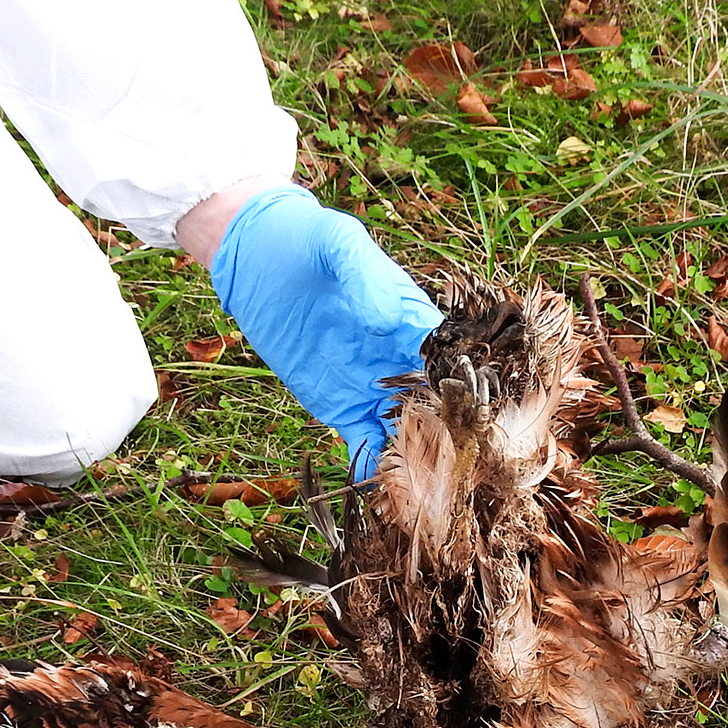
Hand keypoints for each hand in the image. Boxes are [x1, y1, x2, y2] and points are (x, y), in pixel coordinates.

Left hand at [207, 184, 442, 479]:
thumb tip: (386, 322)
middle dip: (446, 434)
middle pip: (435, 405)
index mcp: (411, 320)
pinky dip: (374, 466)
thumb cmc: (306, 239)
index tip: (471, 411)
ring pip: (404, 430)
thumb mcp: (336, 241)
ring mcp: (370, 385)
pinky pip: (363, 442)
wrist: (256, 255)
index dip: (463, 385)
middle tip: (454, 464)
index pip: (449, 359)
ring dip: (416, 457)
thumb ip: (363, 273)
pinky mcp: (338, 406)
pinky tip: (382, 488)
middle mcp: (398, 359)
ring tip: (427, 487)